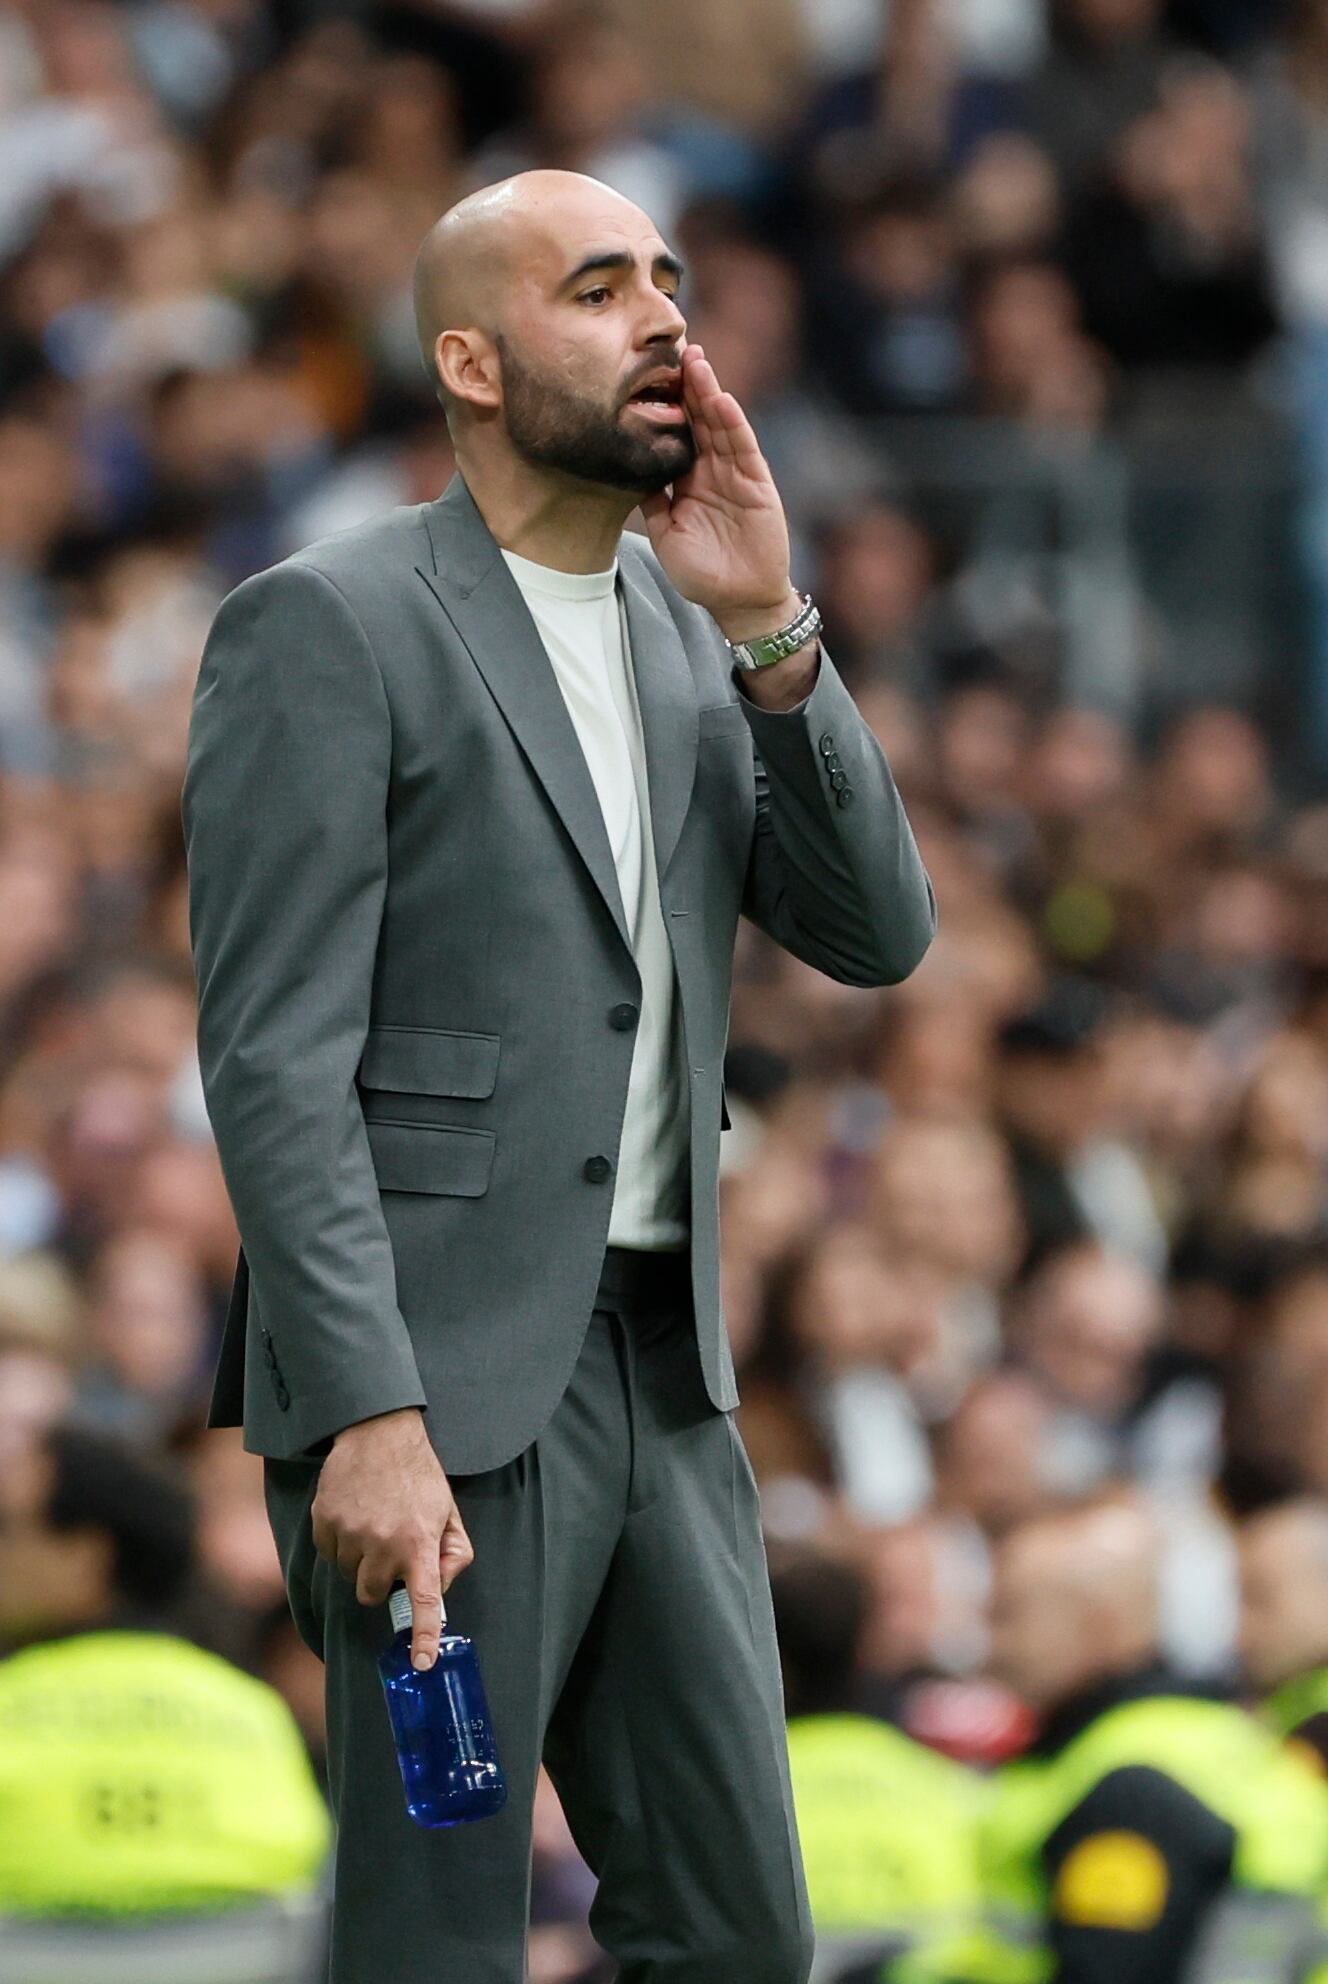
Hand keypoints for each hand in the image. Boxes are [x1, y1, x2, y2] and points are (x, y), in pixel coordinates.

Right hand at [311, 1406, 473, 1670]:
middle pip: (372, 1594)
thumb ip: (453, 1554)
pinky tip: (353, 1514)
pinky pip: (328, 1552)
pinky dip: (339, 1542)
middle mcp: (384, 1543)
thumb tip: (440, 1590)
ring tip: (373, 1522)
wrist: (379, 1432)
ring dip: (359, 1559)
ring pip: (348, 1574)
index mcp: (420, 1543)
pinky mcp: (324, 1522)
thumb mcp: (449, 1512)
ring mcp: (350, 1534)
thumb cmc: (419, 1475)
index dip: (423, 1637)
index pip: (425, 1601)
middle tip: (389, 1550)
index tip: (422, 1664)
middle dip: (380, 1581)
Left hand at [640, 343, 793, 636]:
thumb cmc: (703, 573)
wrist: (739, 600)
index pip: (676, 432)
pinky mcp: (756, 483)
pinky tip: (721, 400)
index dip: (665, 405)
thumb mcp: (665, 534)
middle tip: (672, 348)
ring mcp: (735, 473)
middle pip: (699, 418)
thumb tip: (625, 471)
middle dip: (688, 385)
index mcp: (688, 478)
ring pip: (720, 425)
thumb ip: (651, 502)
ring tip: (696, 362)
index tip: (646, 374)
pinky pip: (743, 448)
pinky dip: (733, 424)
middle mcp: (712, 469)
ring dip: (709, 393)